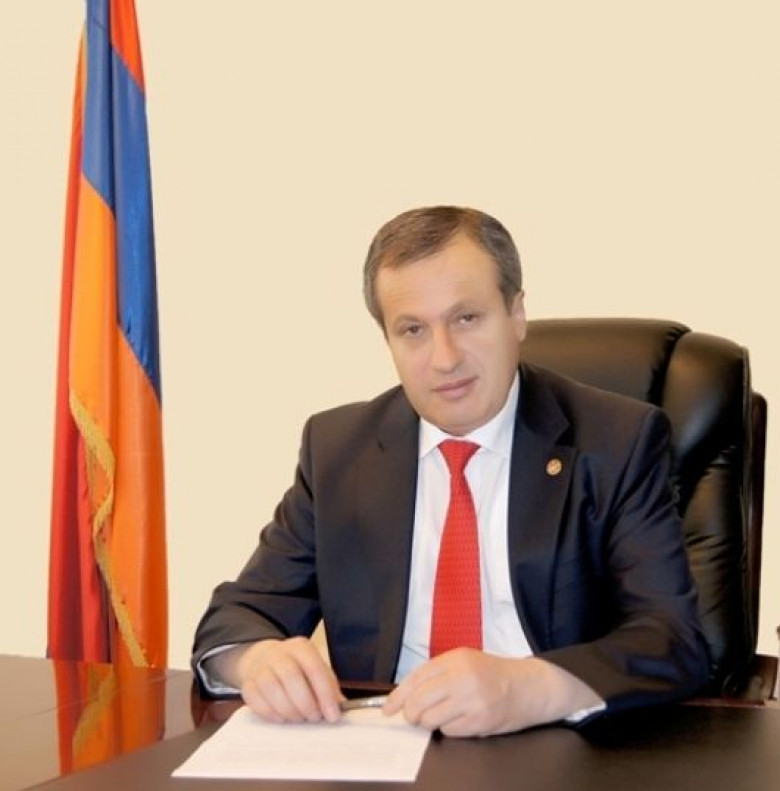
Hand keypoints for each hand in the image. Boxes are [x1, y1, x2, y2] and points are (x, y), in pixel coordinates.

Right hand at [210, 637, 343, 723]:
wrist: (262, 659)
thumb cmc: (296, 669)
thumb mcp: (315, 670)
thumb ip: (328, 686)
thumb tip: (341, 707)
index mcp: (301, 648)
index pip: (314, 668)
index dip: (325, 694)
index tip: (332, 715)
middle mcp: (279, 653)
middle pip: (291, 677)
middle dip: (306, 703)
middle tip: (314, 718)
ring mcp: (261, 667)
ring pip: (272, 688)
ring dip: (289, 710)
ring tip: (299, 718)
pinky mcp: (247, 683)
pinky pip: (256, 700)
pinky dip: (270, 713)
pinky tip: (281, 718)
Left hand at [383, 649, 600, 736]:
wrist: (528, 686)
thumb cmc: (491, 673)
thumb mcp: (464, 661)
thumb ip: (438, 673)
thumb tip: (406, 694)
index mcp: (455, 659)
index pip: (416, 678)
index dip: (398, 696)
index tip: (387, 709)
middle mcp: (463, 677)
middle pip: (419, 702)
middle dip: (411, 714)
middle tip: (413, 717)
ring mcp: (472, 700)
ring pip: (431, 720)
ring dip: (429, 723)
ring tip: (439, 717)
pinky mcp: (481, 721)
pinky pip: (449, 731)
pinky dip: (448, 730)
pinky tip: (459, 721)